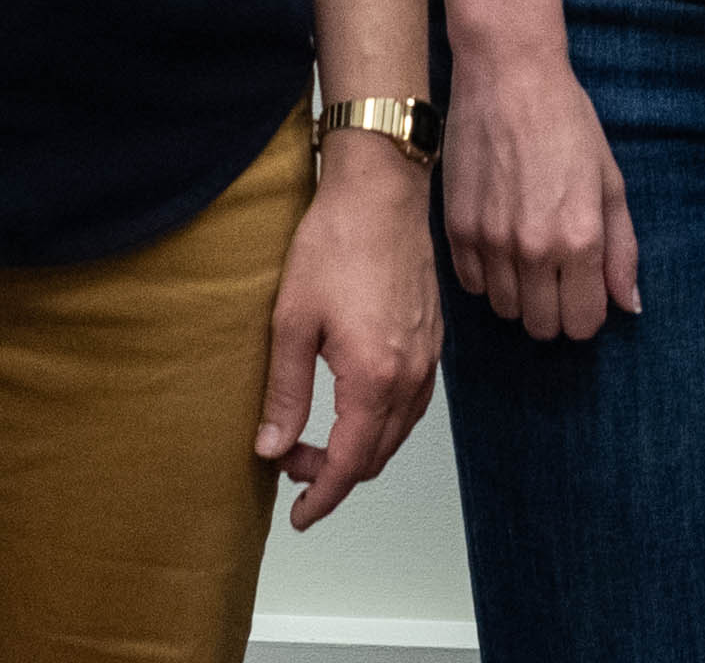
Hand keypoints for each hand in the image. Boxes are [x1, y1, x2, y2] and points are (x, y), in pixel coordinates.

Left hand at [258, 138, 442, 530]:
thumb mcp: (292, 321)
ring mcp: (428, 356)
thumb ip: (285, 393)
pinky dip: (383, 421)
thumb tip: (271, 447)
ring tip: (316, 440)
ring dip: (360, 448)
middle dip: (334, 472)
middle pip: (377, 454)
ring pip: (398, 431)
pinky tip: (356, 406)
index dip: (322, 496)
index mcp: (374, 376)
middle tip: (289, 463)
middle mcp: (411, 374)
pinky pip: (413, 403)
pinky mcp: (433, 338)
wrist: (381, 189)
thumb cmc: (337, 242)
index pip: (349, 463)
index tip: (300, 515)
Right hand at [439, 35, 639, 341]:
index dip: (587, 312)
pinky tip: (499, 242)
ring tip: (527, 253)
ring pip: (505, 311)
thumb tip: (630, 305)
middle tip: (558, 274)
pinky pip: (472, 286)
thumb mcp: (610, 181)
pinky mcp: (456, 230)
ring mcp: (490, 242)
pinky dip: (487, 276)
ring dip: (520, 293)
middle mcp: (533, 249)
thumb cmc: (567, 122)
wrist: (507, 77)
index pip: (581, 324)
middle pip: (542, 327)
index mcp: (579, 238)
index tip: (584, 289)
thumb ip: (622, 249)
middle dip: (555, 310)